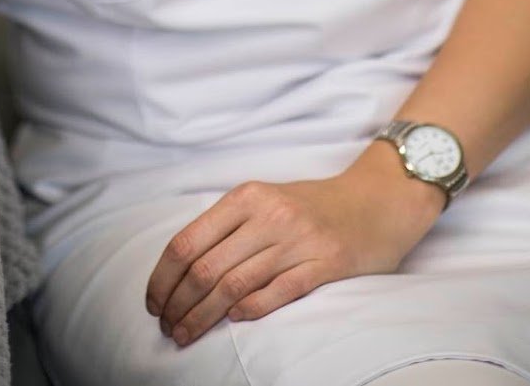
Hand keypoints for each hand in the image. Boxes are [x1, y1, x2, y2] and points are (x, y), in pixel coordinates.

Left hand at [144, 162, 442, 347]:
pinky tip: (232, 321)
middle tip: (167, 327)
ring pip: (234, 285)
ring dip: (203, 316)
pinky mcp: (326, 264)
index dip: (164, 276)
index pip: (188, 240)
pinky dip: (250, 310)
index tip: (153, 302)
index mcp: (247, 196)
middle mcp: (268, 215)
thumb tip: (182, 268)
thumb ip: (230, 226)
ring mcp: (297, 240)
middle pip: (206, 268)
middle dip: (179, 304)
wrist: (376, 200)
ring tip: (186, 334)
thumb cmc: (313, 206)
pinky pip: (278, 292)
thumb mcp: (266, 199)